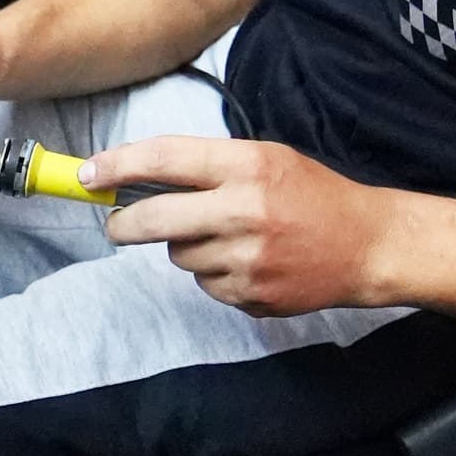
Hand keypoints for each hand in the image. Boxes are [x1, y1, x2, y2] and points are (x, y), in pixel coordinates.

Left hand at [92, 135, 392, 317]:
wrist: (367, 245)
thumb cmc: (312, 195)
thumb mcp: (266, 160)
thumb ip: (207, 166)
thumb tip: (137, 177)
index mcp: (248, 166)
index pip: (164, 160)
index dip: (118, 165)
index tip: (88, 174)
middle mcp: (245, 211)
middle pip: (154, 219)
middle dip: (124, 223)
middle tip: (117, 223)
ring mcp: (248, 259)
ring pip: (177, 255)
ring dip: (186, 247)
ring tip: (228, 237)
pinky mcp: (252, 295)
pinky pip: (204, 284)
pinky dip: (214, 274)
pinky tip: (247, 262)